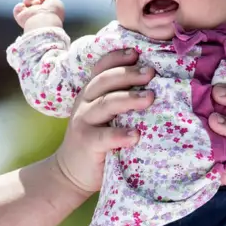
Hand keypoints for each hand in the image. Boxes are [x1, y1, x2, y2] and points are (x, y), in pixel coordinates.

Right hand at [13, 0, 65, 30]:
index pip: (45, 0)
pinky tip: (24, 6)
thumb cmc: (52, 12)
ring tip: (35, 2)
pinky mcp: (21, 18)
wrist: (44, 20)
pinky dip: (19, 6)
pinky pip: (17, 10)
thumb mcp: (56, 2)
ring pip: (27, 1)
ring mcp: (30, 16)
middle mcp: (39, 14)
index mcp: (49, 11)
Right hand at [54, 49, 155, 193]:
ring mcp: (83, 122)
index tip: (137, 53)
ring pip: (106, 104)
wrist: (71, 172)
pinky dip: (120, 134)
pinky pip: (104, 136)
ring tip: (150, 98)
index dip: (117, 58)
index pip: (101, 68)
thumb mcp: (104, 115)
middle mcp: (85, 102)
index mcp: (91, 92)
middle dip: (129, 74)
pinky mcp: (86, 143)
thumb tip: (155, 85)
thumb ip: (120, 100)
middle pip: (105, 81)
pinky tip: (136, 135)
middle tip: (151, 72)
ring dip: (129, 99)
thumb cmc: (97, 139)